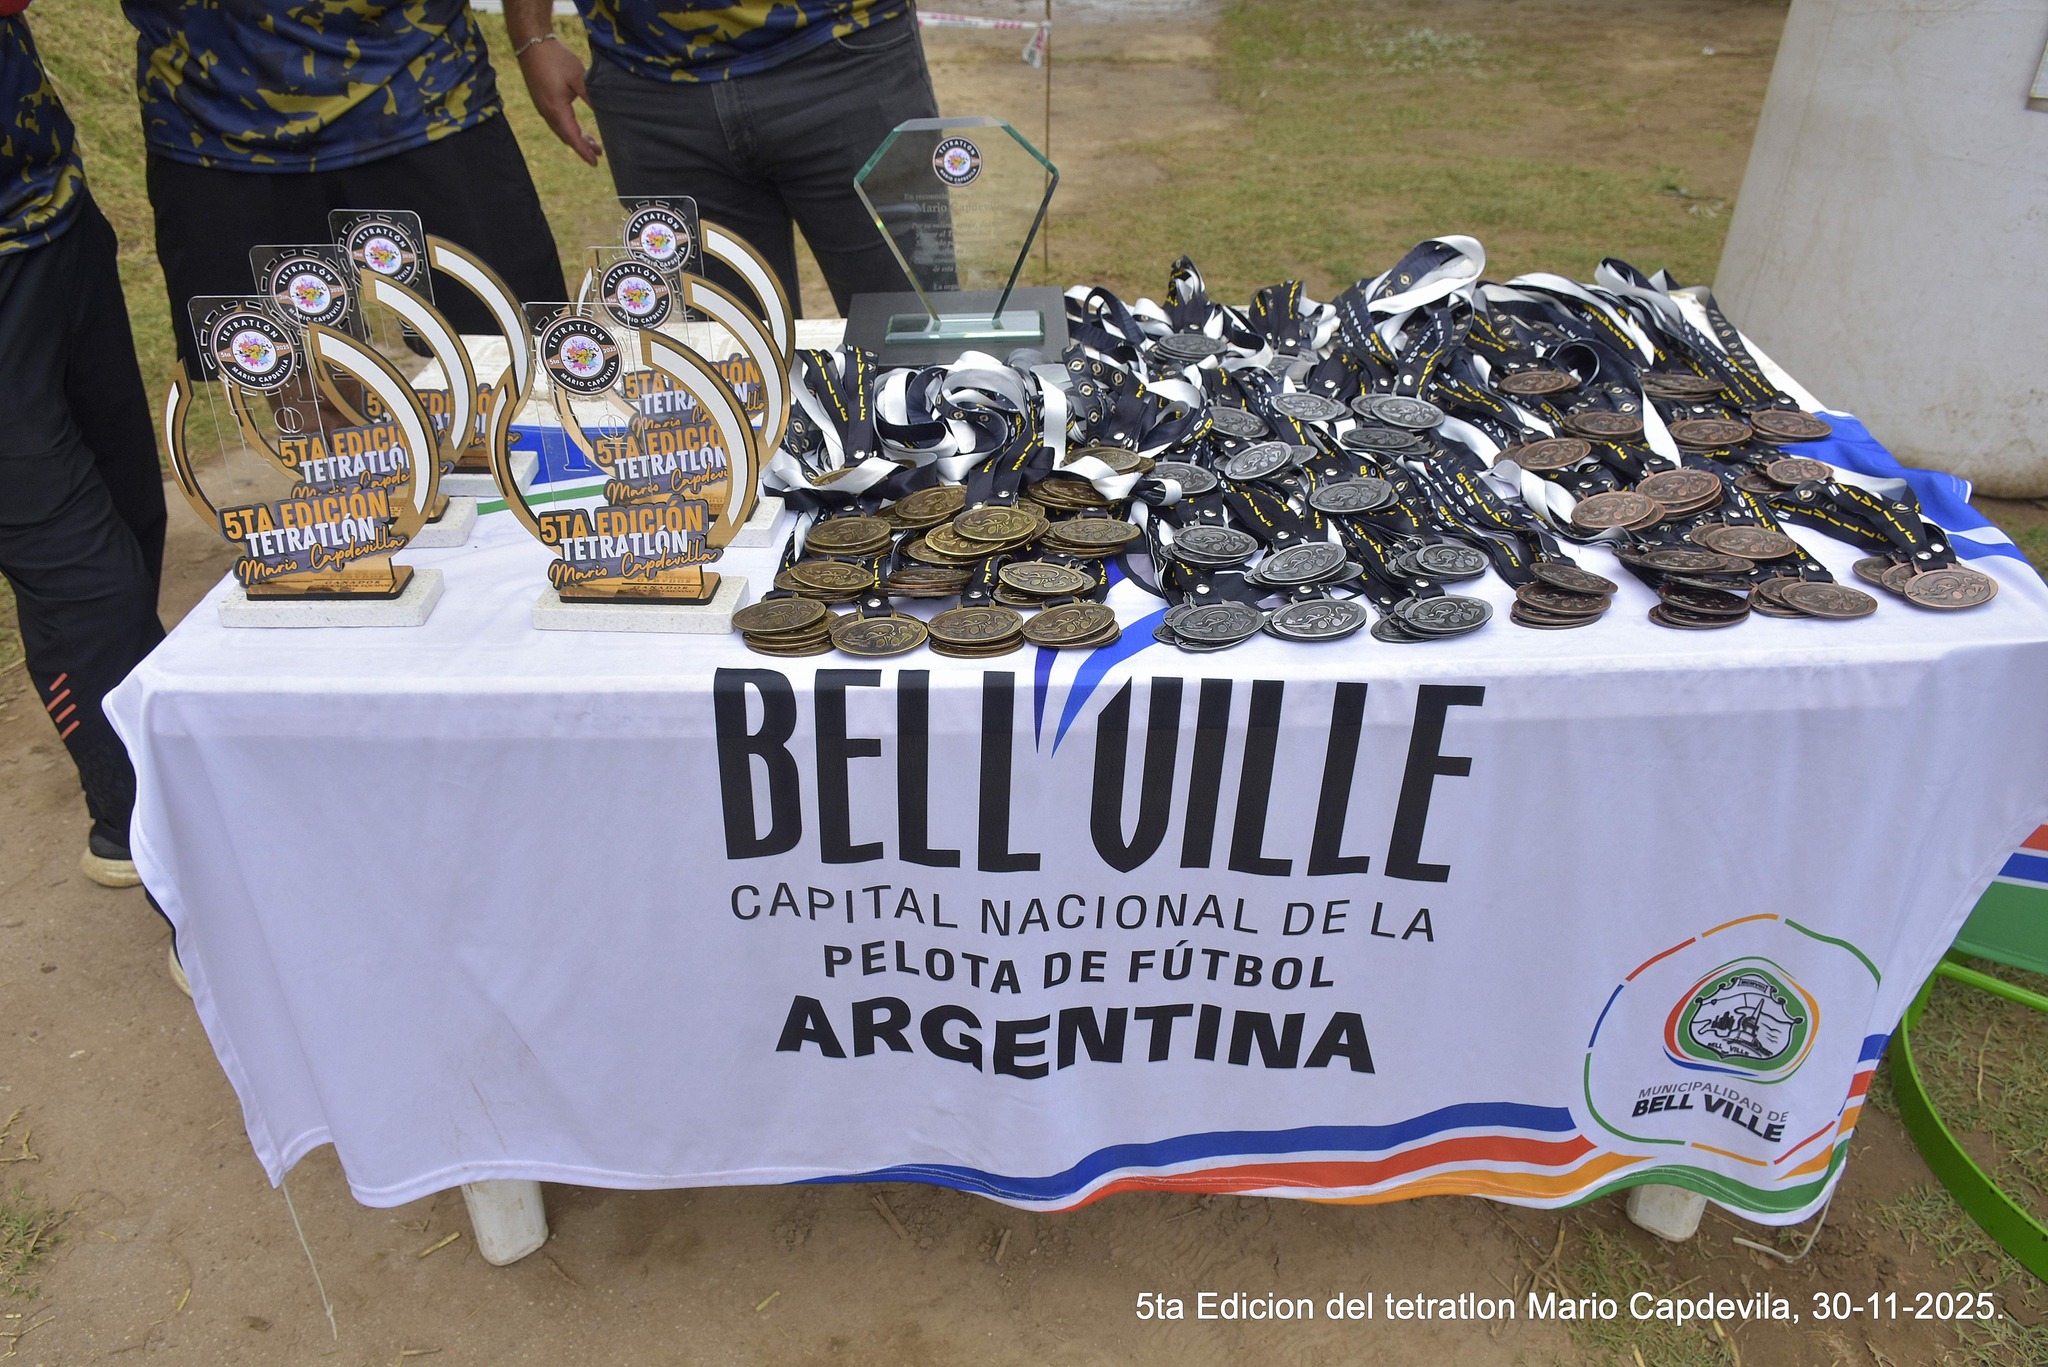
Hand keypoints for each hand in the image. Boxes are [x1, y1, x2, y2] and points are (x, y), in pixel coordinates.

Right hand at [518, 35, 601, 165]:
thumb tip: (606, 113)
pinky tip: (575, 127)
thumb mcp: (579, 78)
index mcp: (556, 109)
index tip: (594, 162)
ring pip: (560, 129)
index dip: (584, 150)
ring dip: (576, 137)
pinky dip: (568, 128)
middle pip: (566, 136)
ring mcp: (542, 107)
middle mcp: (546, 112)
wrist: (531, 43)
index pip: (572, 137)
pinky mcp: (541, 100)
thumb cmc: (556, 58)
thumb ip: (592, 97)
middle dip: (582, 146)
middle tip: (599, 153)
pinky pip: (556, 121)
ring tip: (592, 143)